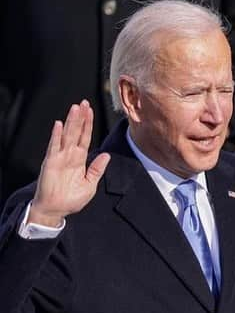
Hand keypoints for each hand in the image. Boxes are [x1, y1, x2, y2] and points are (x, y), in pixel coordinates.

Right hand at [30, 100, 109, 226]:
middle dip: (81, 118)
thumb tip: (106, 155)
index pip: (85, 138)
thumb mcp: (90, 184)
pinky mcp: (50, 163)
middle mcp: (70, 156)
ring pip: (67, 136)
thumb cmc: (72, 199)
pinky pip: (54, 147)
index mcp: (80, 160)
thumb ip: (97, 169)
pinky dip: (57, 136)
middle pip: (77, 132)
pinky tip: (60, 124)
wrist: (56, 210)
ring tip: (75, 108)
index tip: (91, 111)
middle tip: (84, 102)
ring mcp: (59, 158)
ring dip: (71, 122)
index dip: (88, 125)